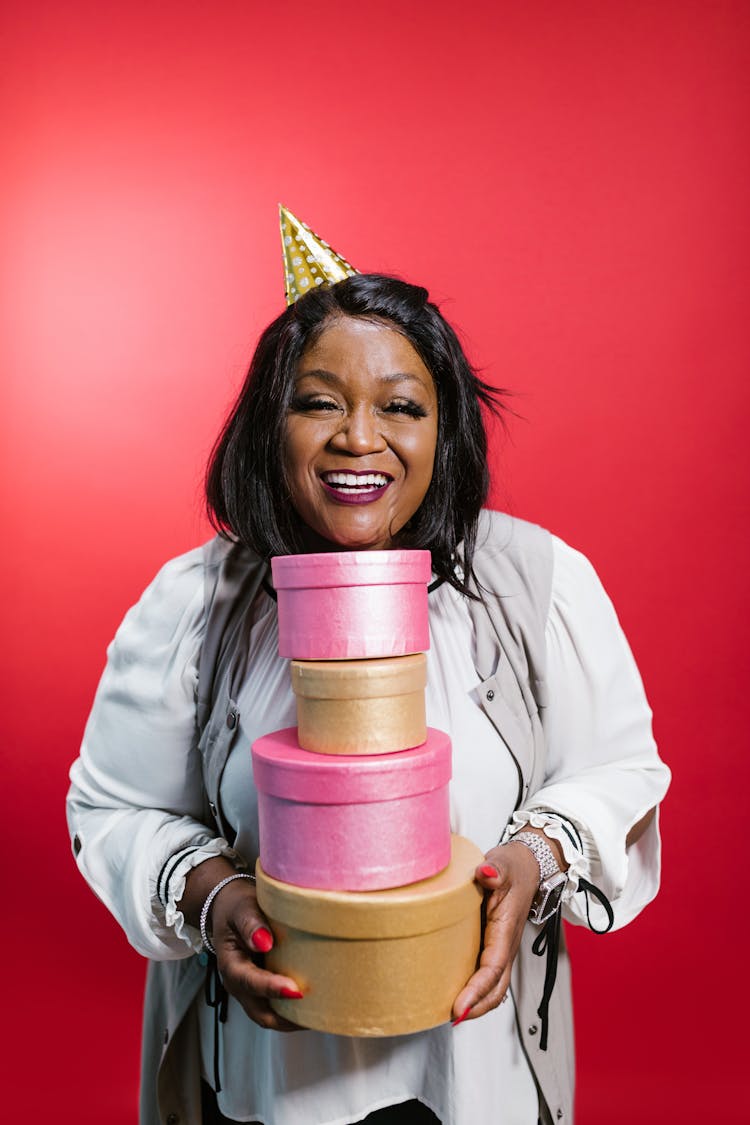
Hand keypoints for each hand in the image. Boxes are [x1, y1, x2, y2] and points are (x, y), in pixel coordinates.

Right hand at [178, 857, 302, 1031]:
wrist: (231, 909)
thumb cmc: (236, 907)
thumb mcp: (241, 908)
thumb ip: (251, 923)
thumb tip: (264, 941)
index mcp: (230, 964)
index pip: (249, 982)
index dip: (272, 988)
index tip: (295, 990)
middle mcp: (239, 984)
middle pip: (261, 1013)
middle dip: (287, 1018)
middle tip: (316, 1012)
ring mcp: (250, 990)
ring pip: (270, 1016)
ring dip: (293, 1018)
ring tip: (321, 1014)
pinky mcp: (263, 989)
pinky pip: (277, 1008)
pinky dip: (294, 1011)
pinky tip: (315, 1004)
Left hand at [451, 840, 539, 1025]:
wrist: (527, 866)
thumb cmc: (514, 867)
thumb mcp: (504, 863)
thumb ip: (495, 868)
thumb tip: (486, 873)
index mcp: (507, 930)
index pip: (493, 968)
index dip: (476, 990)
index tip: (458, 1007)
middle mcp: (505, 945)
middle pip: (496, 989)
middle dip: (476, 1008)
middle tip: (449, 1018)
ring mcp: (500, 948)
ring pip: (492, 986)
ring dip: (474, 1003)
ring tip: (446, 1014)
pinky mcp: (492, 945)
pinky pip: (485, 974)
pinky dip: (472, 989)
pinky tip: (450, 990)